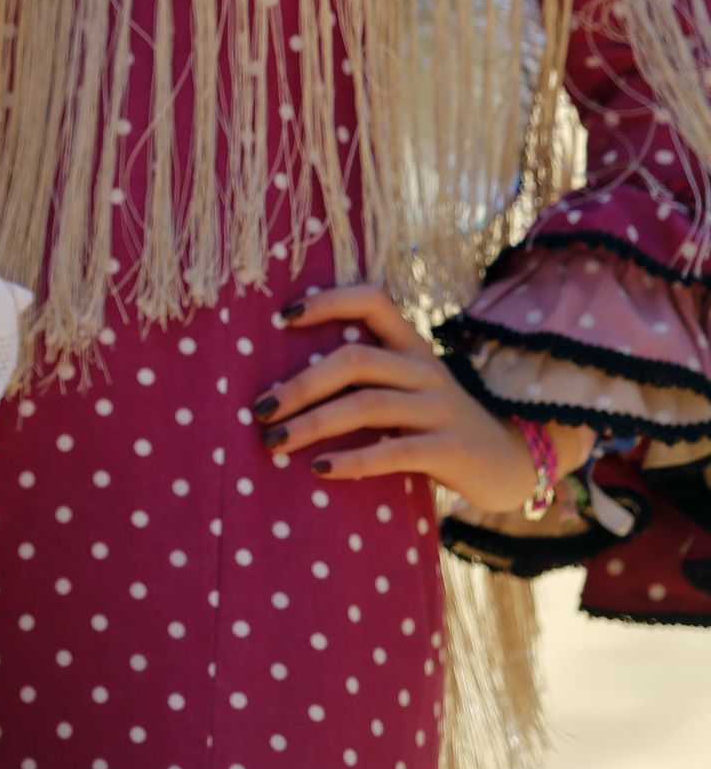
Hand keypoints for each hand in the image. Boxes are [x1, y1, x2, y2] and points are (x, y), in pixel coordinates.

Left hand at [252, 283, 594, 514]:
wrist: (508, 465)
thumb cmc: (437, 425)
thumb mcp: (408, 390)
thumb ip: (367, 379)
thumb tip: (284, 385)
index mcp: (412, 346)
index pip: (373, 299)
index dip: (329, 300)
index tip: (284, 316)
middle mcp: (425, 369)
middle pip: (355, 360)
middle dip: (300, 384)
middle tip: (261, 409)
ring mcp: (440, 407)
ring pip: (366, 404)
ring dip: (313, 423)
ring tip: (275, 442)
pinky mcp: (450, 448)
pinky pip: (393, 451)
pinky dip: (352, 459)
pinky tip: (320, 468)